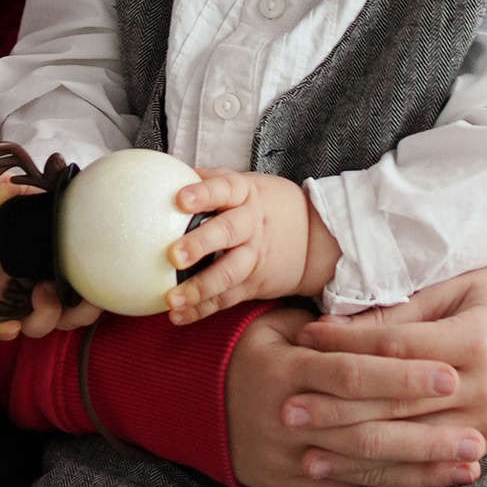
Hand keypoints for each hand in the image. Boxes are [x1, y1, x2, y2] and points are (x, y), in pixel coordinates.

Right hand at [0, 172, 99, 344]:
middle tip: (47, 289)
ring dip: (74, 314)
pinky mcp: (82, 291)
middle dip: (41, 316)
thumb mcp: (13, 194)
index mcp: (6, 279)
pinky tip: (100, 290)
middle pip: (33, 325)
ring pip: (65, 322)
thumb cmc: (30, 205)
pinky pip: (89, 309)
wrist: (61, 202)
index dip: (0, 324)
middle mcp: (30, 294)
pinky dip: (94, 305)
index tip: (11, 326)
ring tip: (82, 293)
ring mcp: (59, 296)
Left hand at [167, 169, 330, 323]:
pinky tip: (178, 316)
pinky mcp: (254, 284)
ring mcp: (254, 257)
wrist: (315, 239)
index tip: (180, 199)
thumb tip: (171, 170)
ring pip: (228, 273)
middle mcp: (251, 225)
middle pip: (227, 233)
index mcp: (246, 195)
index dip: (203, 194)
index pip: (224, 189)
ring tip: (172, 298)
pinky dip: (202, 309)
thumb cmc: (268, 206)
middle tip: (174, 255)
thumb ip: (212, 179)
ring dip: (200, 287)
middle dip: (200, 244)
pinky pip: (227, 299)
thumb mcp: (248, 184)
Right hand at [222, 304, 485, 486]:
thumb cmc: (254, 351)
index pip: (351, 373)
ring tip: (470, 465)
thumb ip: (331, 326)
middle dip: (423, 433)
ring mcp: (284, 455)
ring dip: (419, 468)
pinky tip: (432, 485)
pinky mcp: (288, 484)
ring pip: (360, 466)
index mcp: (284, 367)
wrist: (192, 403)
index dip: (401, 376)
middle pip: (363, 427)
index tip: (450, 375)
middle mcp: (282, 415)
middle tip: (477, 434)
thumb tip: (388, 314)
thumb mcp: (277, 324)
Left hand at [265, 260, 486, 486]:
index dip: (345, 346)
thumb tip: (341, 328)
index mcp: (474, 340)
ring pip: (413, 447)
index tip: (303, 341)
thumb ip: (405, 315)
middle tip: (285, 410)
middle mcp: (484, 388)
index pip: (394, 349)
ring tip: (309, 459)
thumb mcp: (462, 288)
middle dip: (336, 410)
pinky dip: (401, 485)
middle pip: (397, 405)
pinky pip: (440, 470)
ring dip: (358, 457)